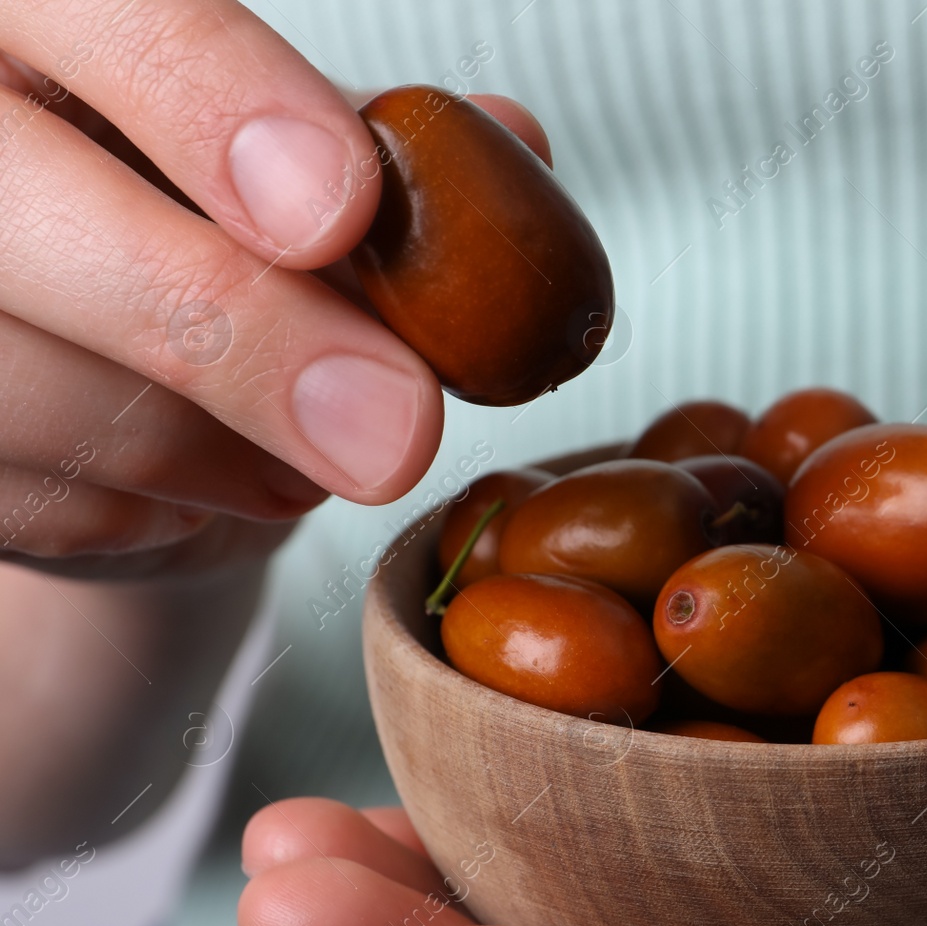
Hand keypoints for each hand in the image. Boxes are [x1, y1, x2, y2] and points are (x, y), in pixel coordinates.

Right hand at [0, 3, 544, 579]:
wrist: (110, 383)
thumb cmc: (212, 234)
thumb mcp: (303, 166)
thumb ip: (387, 150)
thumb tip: (506, 143)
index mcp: (41, 19)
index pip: (104, 16)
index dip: (214, 99)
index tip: (340, 208)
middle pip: (28, 217)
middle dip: (240, 328)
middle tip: (401, 425)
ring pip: (42, 390)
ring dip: (230, 445)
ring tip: (335, 441)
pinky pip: (51, 498)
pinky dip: (177, 503)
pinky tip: (229, 470)